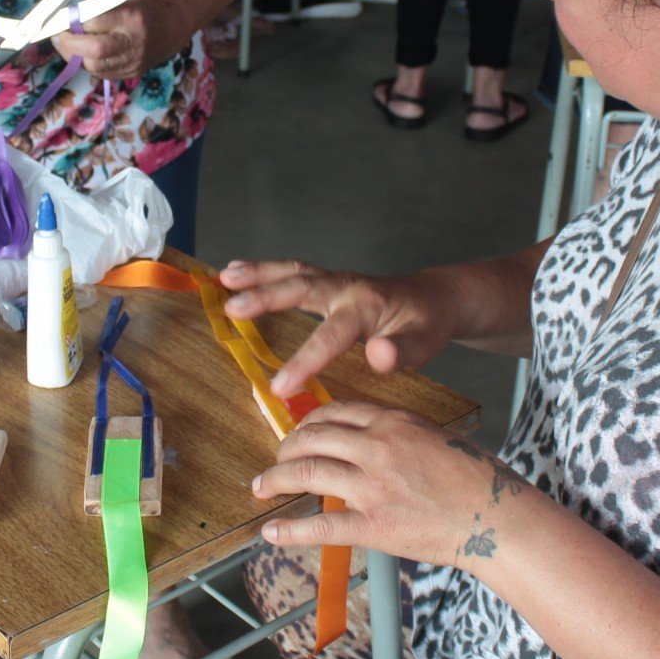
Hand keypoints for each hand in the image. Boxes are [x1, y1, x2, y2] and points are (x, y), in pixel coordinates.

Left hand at [52, 0, 185, 79]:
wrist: (175, 28)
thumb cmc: (145, 9)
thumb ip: (99, 7)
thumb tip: (69, 14)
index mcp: (131, 17)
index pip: (95, 23)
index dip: (74, 22)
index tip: (61, 19)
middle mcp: (133, 42)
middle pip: (95, 50)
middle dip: (69, 44)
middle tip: (57, 37)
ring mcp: (134, 61)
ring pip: (95, 66)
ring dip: (74, 57)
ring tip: (66, 46)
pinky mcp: (131, 73)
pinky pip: (102, 73)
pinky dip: (87, 64)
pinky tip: (82, 55)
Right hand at [217, 260, 455, 395]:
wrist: (434, 297)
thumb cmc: (427, 325)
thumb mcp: (425, 343)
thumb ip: (402, 352)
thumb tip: (379, 356)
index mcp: (366, 306)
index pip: (330, 336)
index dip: (304, 361)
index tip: (278, 387)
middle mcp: (346, 287)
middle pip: (301, 287)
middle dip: (267, 297)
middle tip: (233, 309)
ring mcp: (335, 280)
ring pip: (293, 272)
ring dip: (258, 273)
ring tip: (225, 277)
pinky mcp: (328, 281)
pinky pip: (292, 272)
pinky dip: (265, 270)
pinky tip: (236, 273)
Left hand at [250, 399, 531, 569]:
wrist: (496, 516)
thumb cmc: (476, 479)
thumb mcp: (435, 437)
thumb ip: (397, 436)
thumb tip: (365, 443)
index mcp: (393, 422)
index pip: (334, 412)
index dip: (307, 422)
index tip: (297, 433)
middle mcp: (377, 447)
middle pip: (312, 437)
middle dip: (284, 449)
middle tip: (274, 462)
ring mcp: (373, 487)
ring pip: (307, 472)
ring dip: (275, 479)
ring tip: (261, 487)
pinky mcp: (374, 526)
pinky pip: (321, 527)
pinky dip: (290, 530)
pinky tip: (271, 532)